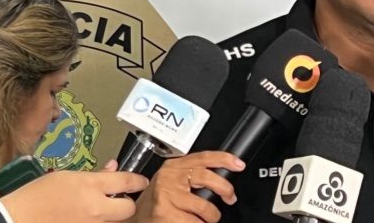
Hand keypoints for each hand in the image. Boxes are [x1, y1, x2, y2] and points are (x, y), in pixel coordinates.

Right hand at [0, 170, 148, 222]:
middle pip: (128, 208)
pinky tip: (84, 216)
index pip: (126, 182)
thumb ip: (94, 175)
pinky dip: (97, 221)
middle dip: (125, 202)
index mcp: (91, 187)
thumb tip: (113, 168)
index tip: (142, 181)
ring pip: (113, 220)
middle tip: (116, 198)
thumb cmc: (38, 195)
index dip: (138, 181)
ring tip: (92, 208)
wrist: (16, 219)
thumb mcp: (66, 177)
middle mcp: (96, 209)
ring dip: (109, 214)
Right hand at [130, 151, 244, 222]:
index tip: (239, 165)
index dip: (224, 159)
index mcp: (175, 166)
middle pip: (206, 177)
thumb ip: (193, 175)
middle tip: (230, 197)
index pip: (203, 157)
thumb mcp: (174, 181)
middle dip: (224, 188)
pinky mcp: (165, 213)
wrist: (134, 217)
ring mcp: (167, 195)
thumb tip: (222, 180)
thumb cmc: (158, 201)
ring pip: (204, 206)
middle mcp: (170, 177)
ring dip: (211, 216)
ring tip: (207, 219)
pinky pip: (194, 222)